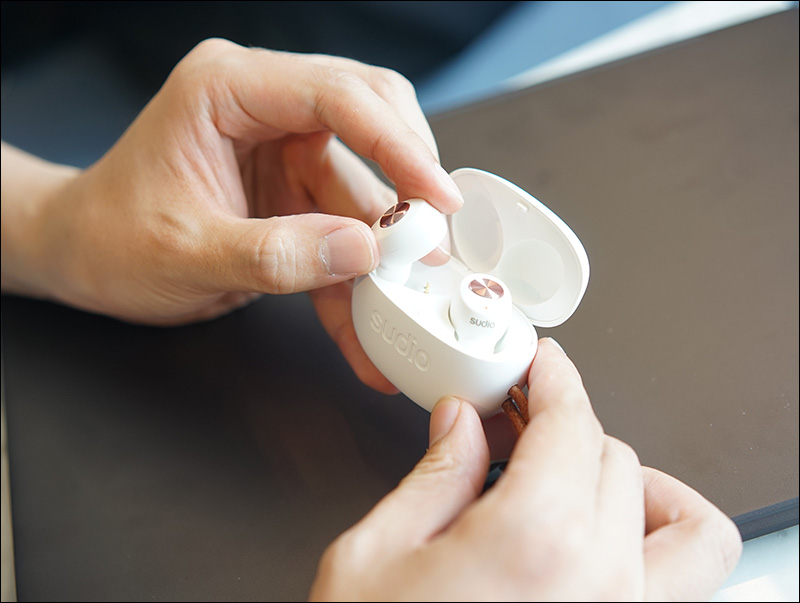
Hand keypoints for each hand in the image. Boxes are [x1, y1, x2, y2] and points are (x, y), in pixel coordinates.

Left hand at [0, 39, 462, 392]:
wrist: (85, 258)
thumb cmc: (111, 238)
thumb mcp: (186, 253)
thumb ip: (274, 254)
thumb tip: (362, 252)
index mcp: (228, 89)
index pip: (337, 95)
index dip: (398, 143)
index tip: (436, 197)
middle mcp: (265, 109)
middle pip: (371, 121)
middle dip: (408, 183)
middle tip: (433, 243)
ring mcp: (284, 151)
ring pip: (364, 188)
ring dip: (386, 249)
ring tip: (405, 302)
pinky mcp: (293, 192)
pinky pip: (344, 229)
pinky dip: (358, 277)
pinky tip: (367, 324)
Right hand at [310, 339, 742, 600]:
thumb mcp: (374, 557)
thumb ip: (433, 476)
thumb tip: (460, 423)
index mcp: (533, 541)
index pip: (572, 423)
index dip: (556, 379)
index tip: (545, 364)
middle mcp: (600, 585)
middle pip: (617, 458)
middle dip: (569, 425)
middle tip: (523, 422)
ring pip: (686, 524)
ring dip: (643, 484)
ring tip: (587, 475)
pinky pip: (685, 585)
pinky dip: (664, 544)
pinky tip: (609, 537)